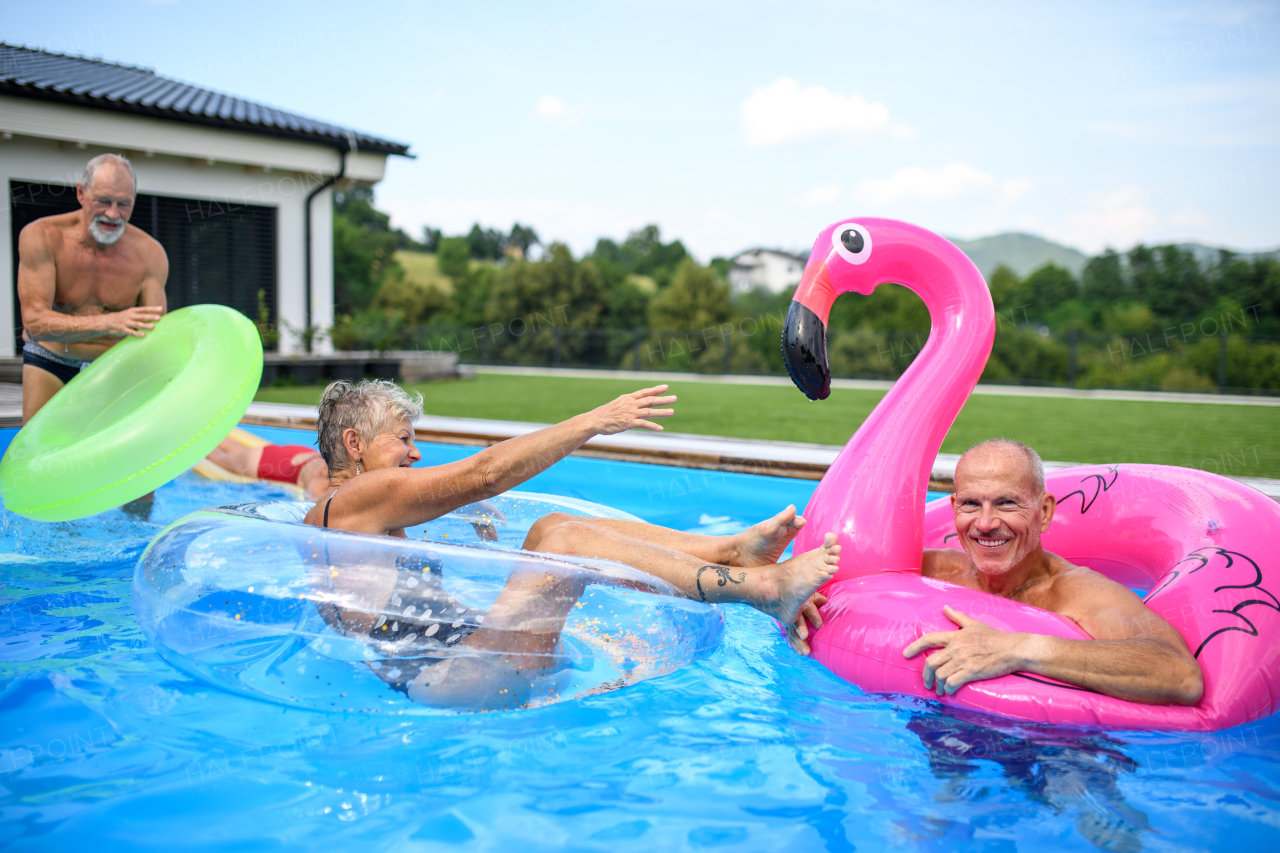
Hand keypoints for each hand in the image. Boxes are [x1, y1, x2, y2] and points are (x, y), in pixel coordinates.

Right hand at [104, 306, 163, 337]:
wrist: (107, 321)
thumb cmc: (123, 317)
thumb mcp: (130, 313)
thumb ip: (140, 314)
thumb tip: (154, 316)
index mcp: (132, 311)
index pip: (144, 309)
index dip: (152, 309)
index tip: (161, 309)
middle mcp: (130, 316)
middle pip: (142, 316)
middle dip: (150, 317)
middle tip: (159, 318)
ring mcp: (126, 323)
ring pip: (137, 324)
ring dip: (145, 325)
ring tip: (153, 327)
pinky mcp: (123, 329)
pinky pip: (131, 332)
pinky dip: (137, 333)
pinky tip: (143, 335)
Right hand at [588, 385, 675, 433]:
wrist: (595, 420)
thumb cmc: (605, 414)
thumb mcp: (618, 404)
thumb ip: (628, 404)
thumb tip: (637, 404)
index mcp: (628, 398)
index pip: (644, 392)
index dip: (656, 389)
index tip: (666, 387)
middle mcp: (630, 404)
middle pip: (650, 400)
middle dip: (663, 399)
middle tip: (674, 398)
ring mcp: (630, 413)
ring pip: (649, 411)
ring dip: (661, 412)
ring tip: (672, 411)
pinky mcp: (628, 423)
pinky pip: (643, 424)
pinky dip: (653, 426)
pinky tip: (660, 428)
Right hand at [786, 592, 826, 654]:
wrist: (786, 595)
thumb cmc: (804, 594)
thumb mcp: (810, 593)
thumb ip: (817, 598)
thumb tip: (824, 601)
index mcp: (801, 601)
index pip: (807, 608)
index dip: (813, 616)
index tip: (819, 624)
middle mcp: (793, 611)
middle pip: (797, 621)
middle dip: (801, 630)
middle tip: (805, 638)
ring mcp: (789, 620)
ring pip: (792, 632)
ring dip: (798, 643)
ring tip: (805, 653)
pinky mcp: (787, 627)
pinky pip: (790, 636)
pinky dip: (794, 644)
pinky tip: (799, 652)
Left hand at [902, 605, 1025, 695]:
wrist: (1013, 649)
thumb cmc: (995, 637)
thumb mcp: (974, 624)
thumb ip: (958, 617)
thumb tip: (945, 607)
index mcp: (955, 636)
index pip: (929, 639)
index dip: (914, 647)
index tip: (905, 654)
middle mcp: (956, 647)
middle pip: (931, 662)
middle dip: (926, 675)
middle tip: (927, 683)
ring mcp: (963, 660)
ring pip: (940, 675)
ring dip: (938, 685)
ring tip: (941, 690)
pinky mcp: (972, 671)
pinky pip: (952, 682)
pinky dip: (948, 689)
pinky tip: (950, 692)